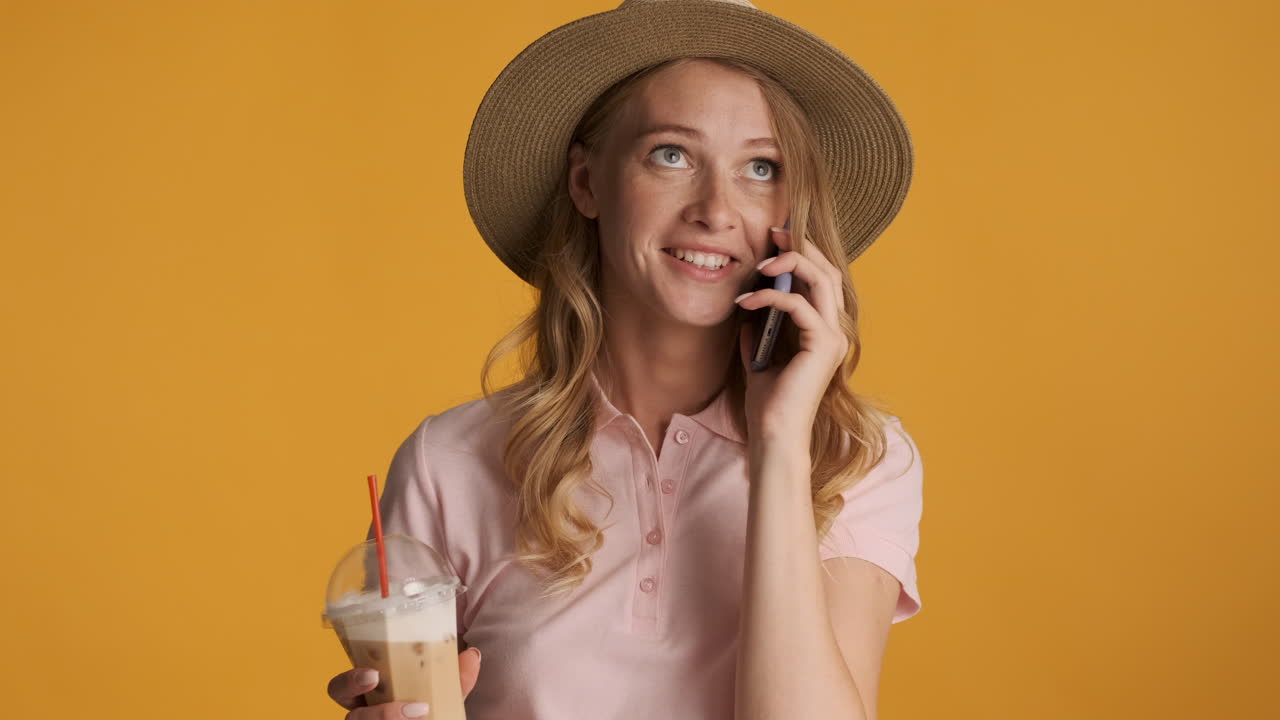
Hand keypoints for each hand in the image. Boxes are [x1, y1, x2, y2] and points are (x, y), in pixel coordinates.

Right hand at [326, 647, 481, 717]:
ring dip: (387, 718)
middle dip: (361, 703)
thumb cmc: (431, 710)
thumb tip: (473, 655)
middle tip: (382, 688)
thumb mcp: (444, 695)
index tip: (373, 674)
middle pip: (348, 713)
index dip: (349, 681)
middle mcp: (364, 716)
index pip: (341, 687)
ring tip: (420, 713)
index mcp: (370, 695)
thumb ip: (457, 679)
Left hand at [735, 224, 848, 444]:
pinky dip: (770, 297)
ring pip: (822, 279)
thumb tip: (748, 309)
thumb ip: (759, 332)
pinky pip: (798, 305)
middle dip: (800, 246)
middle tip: (772, 232)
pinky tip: (745, 302)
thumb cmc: (768, 404)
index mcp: (824, 332)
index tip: (773, 239)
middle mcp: (835, 331)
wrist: (774, 435)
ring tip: (760, 261)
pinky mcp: (822, 345)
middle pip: (828, 271)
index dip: (801, 254)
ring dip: (791, 262)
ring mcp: (833, 337)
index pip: (821, 281)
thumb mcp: (759, 357)